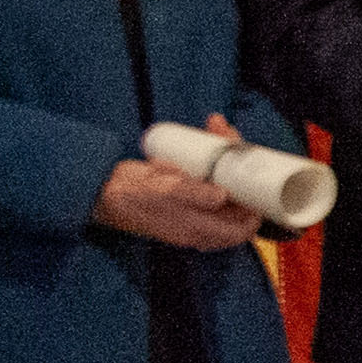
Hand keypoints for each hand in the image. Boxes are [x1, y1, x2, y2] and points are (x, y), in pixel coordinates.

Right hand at [95, 155, 259, 251]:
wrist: (100, 191)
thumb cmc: (132, 195)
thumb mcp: (164, 193)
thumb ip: (192, 195)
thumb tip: (222, 197)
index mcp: (198, 230)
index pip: (240, 231)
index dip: (256, 213)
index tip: (261, 187)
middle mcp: (199, 223)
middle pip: (233, 205)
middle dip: (240, 174)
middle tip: (233, 140)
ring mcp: (190, 209)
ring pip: (221, 189)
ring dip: (226, 162)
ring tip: (220, 131)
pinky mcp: (181, 195)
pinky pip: (205, 181)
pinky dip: (210, 160)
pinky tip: (209, 140)